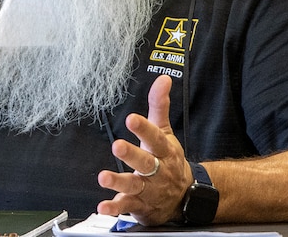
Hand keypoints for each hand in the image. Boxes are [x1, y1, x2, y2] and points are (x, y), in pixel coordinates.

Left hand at [96, 75, 192, 225]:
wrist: (184, 197)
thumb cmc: (169, 159)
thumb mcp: (166, 131)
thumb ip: (160, 106)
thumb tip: (163, 79)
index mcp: (164, 151)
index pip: (155, 137)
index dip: (144, 128)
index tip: (132, 119)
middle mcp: (157, 171)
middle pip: (145, 162)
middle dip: (131, 155)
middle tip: (117, 146)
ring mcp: (149, 189)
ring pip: (134, 185)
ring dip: (118, 182)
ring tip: (103, 177)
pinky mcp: (139, 204)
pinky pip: (126, 206)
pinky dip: (114, 208)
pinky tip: (103, 206)